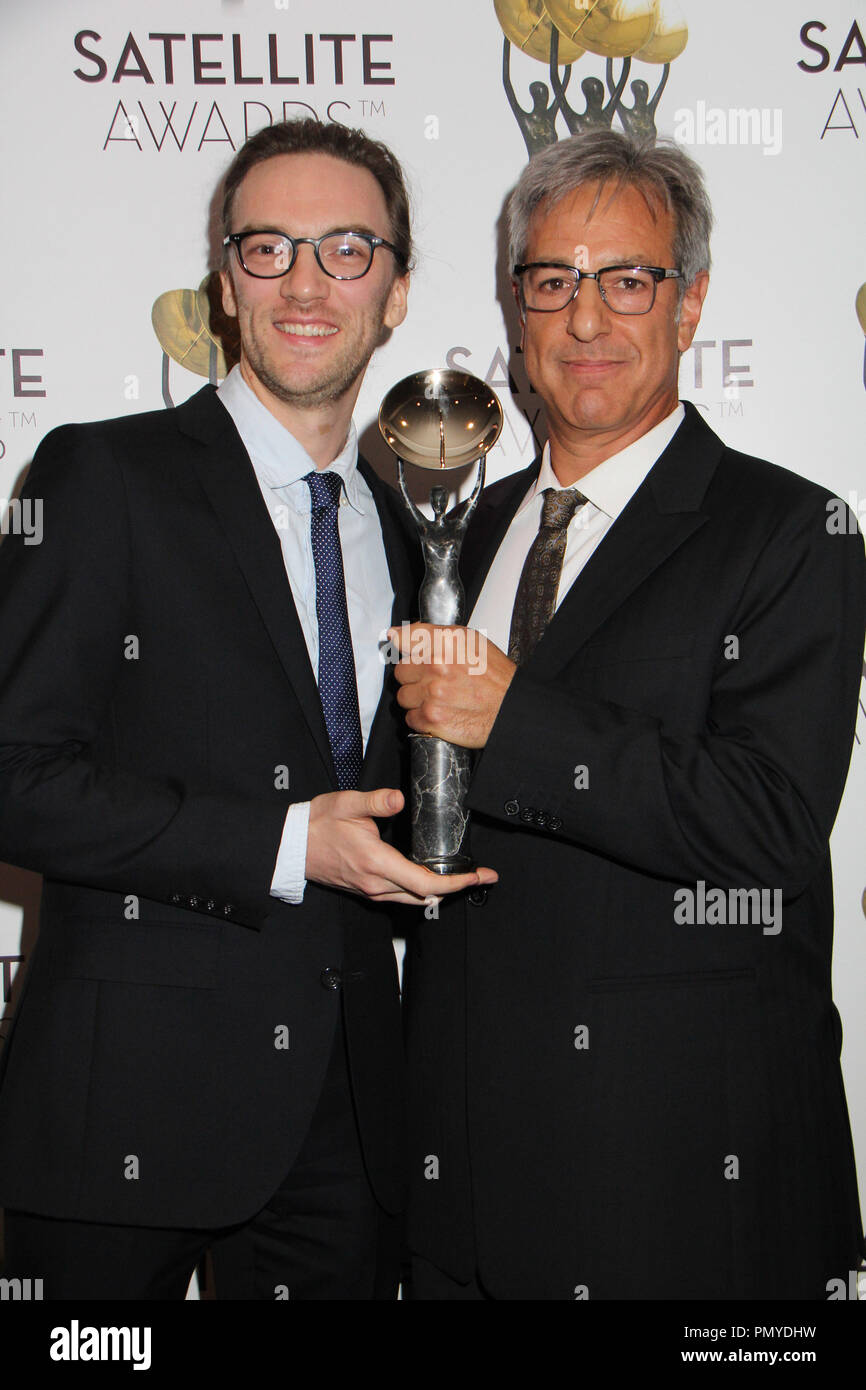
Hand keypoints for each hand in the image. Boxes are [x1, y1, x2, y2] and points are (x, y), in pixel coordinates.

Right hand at [305, 787, 497, 905]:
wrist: (292, 845)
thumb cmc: (318, 824)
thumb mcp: (347, 804)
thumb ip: (376, 802)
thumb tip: (399, 799)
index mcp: (376, 862)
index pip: (426, 882)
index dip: (456, 882)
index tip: (477, 876)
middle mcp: (376, 883)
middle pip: (426, 896)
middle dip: (457, 888)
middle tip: (480, 875)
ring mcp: (371, 890)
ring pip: (415, 899)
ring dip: (441, 891)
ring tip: (462, 877)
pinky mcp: (366, 889)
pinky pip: (401, 896)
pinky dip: (422, 890)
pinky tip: (431, 878)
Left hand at [389, 624, 515, 748]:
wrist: (511, 709)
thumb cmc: (495, 677)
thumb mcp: (469, 640)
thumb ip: (431, 634)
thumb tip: (395, 634)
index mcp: (444, 643)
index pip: (403, 640)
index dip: (404, 648)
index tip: (406, 652)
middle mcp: (436, 667)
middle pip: (401, 672)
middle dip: (414, 677)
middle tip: (435, 680)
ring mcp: (432, 694)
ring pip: (404, 697)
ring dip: (417, 699)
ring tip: (439, 698)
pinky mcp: (431, 719)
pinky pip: (411, 718)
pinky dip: (422, 718)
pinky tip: (440, 712)